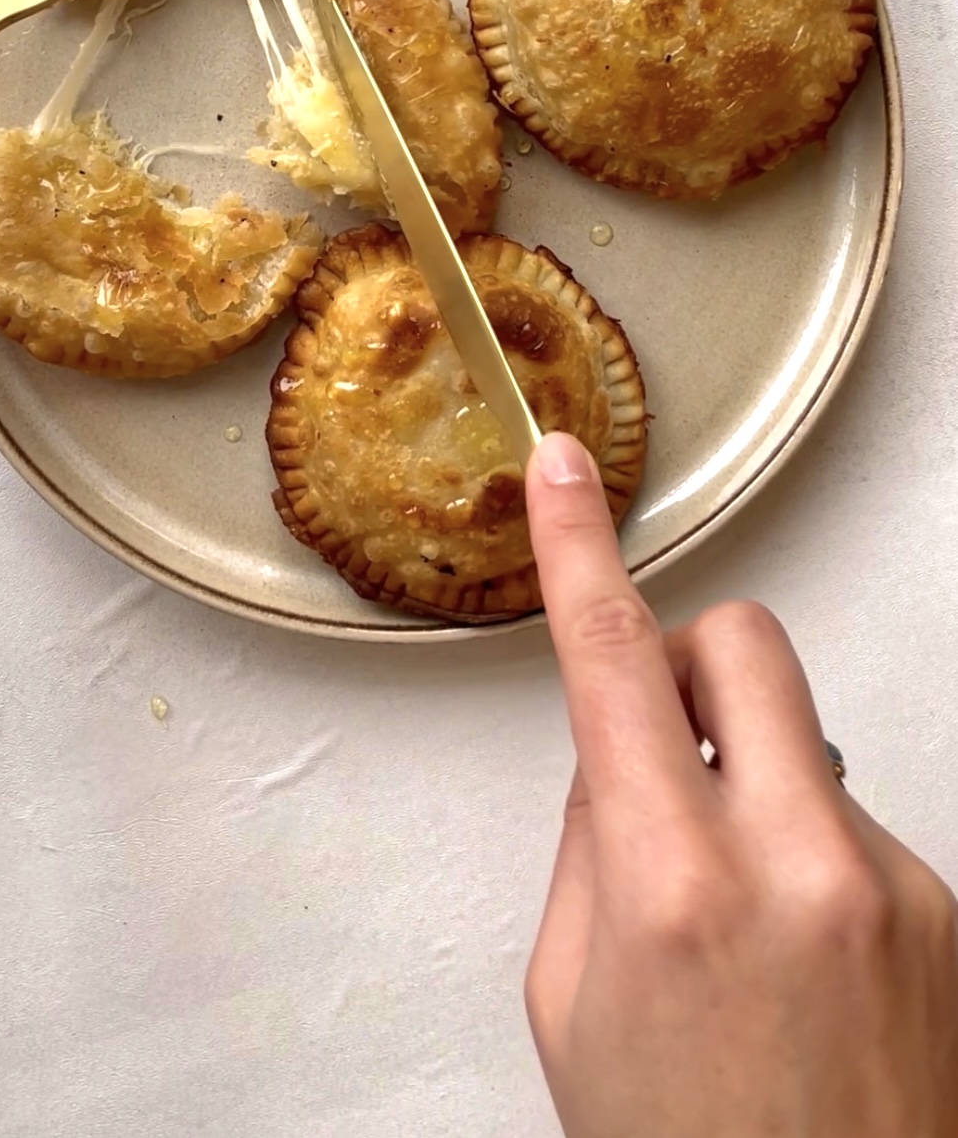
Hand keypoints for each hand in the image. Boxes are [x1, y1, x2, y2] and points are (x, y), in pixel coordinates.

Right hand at [524, 431, 957, 1137]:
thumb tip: (618, 760)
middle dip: (694, 661)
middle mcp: (798, 867)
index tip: (561, 471)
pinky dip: (814, 868)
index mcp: (674, 890)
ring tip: (746, 937)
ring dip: (756, 796)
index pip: (614, 663)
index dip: (578, 550)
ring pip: (803, 747)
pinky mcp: (946, 911)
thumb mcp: (574, 1010)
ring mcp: (890, 887)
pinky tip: (806, 975)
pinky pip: (854, 827)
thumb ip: (589, 854)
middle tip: (667, 739)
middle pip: (747, 644)